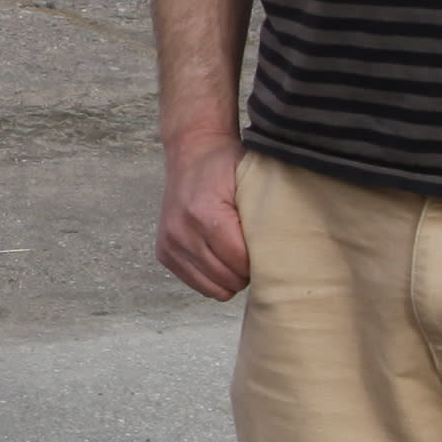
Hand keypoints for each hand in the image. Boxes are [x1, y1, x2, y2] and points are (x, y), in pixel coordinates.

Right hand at [156, 131, 251, 299]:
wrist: (191, 153)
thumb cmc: (224, 166)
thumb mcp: (249, 182)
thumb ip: (261, 218)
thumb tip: (278, 255)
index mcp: (203, 213)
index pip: (239, 261)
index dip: (259, 261)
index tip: (267, 250)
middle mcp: (181, 231)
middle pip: (226, 278)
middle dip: (245, 272)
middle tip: (254, 254)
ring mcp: (169, 243)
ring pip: (211, 288)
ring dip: (228, 278)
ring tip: (236, 257)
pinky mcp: (164, 252)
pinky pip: (196, 283)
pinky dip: (212, 277)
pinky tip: (219, 258)